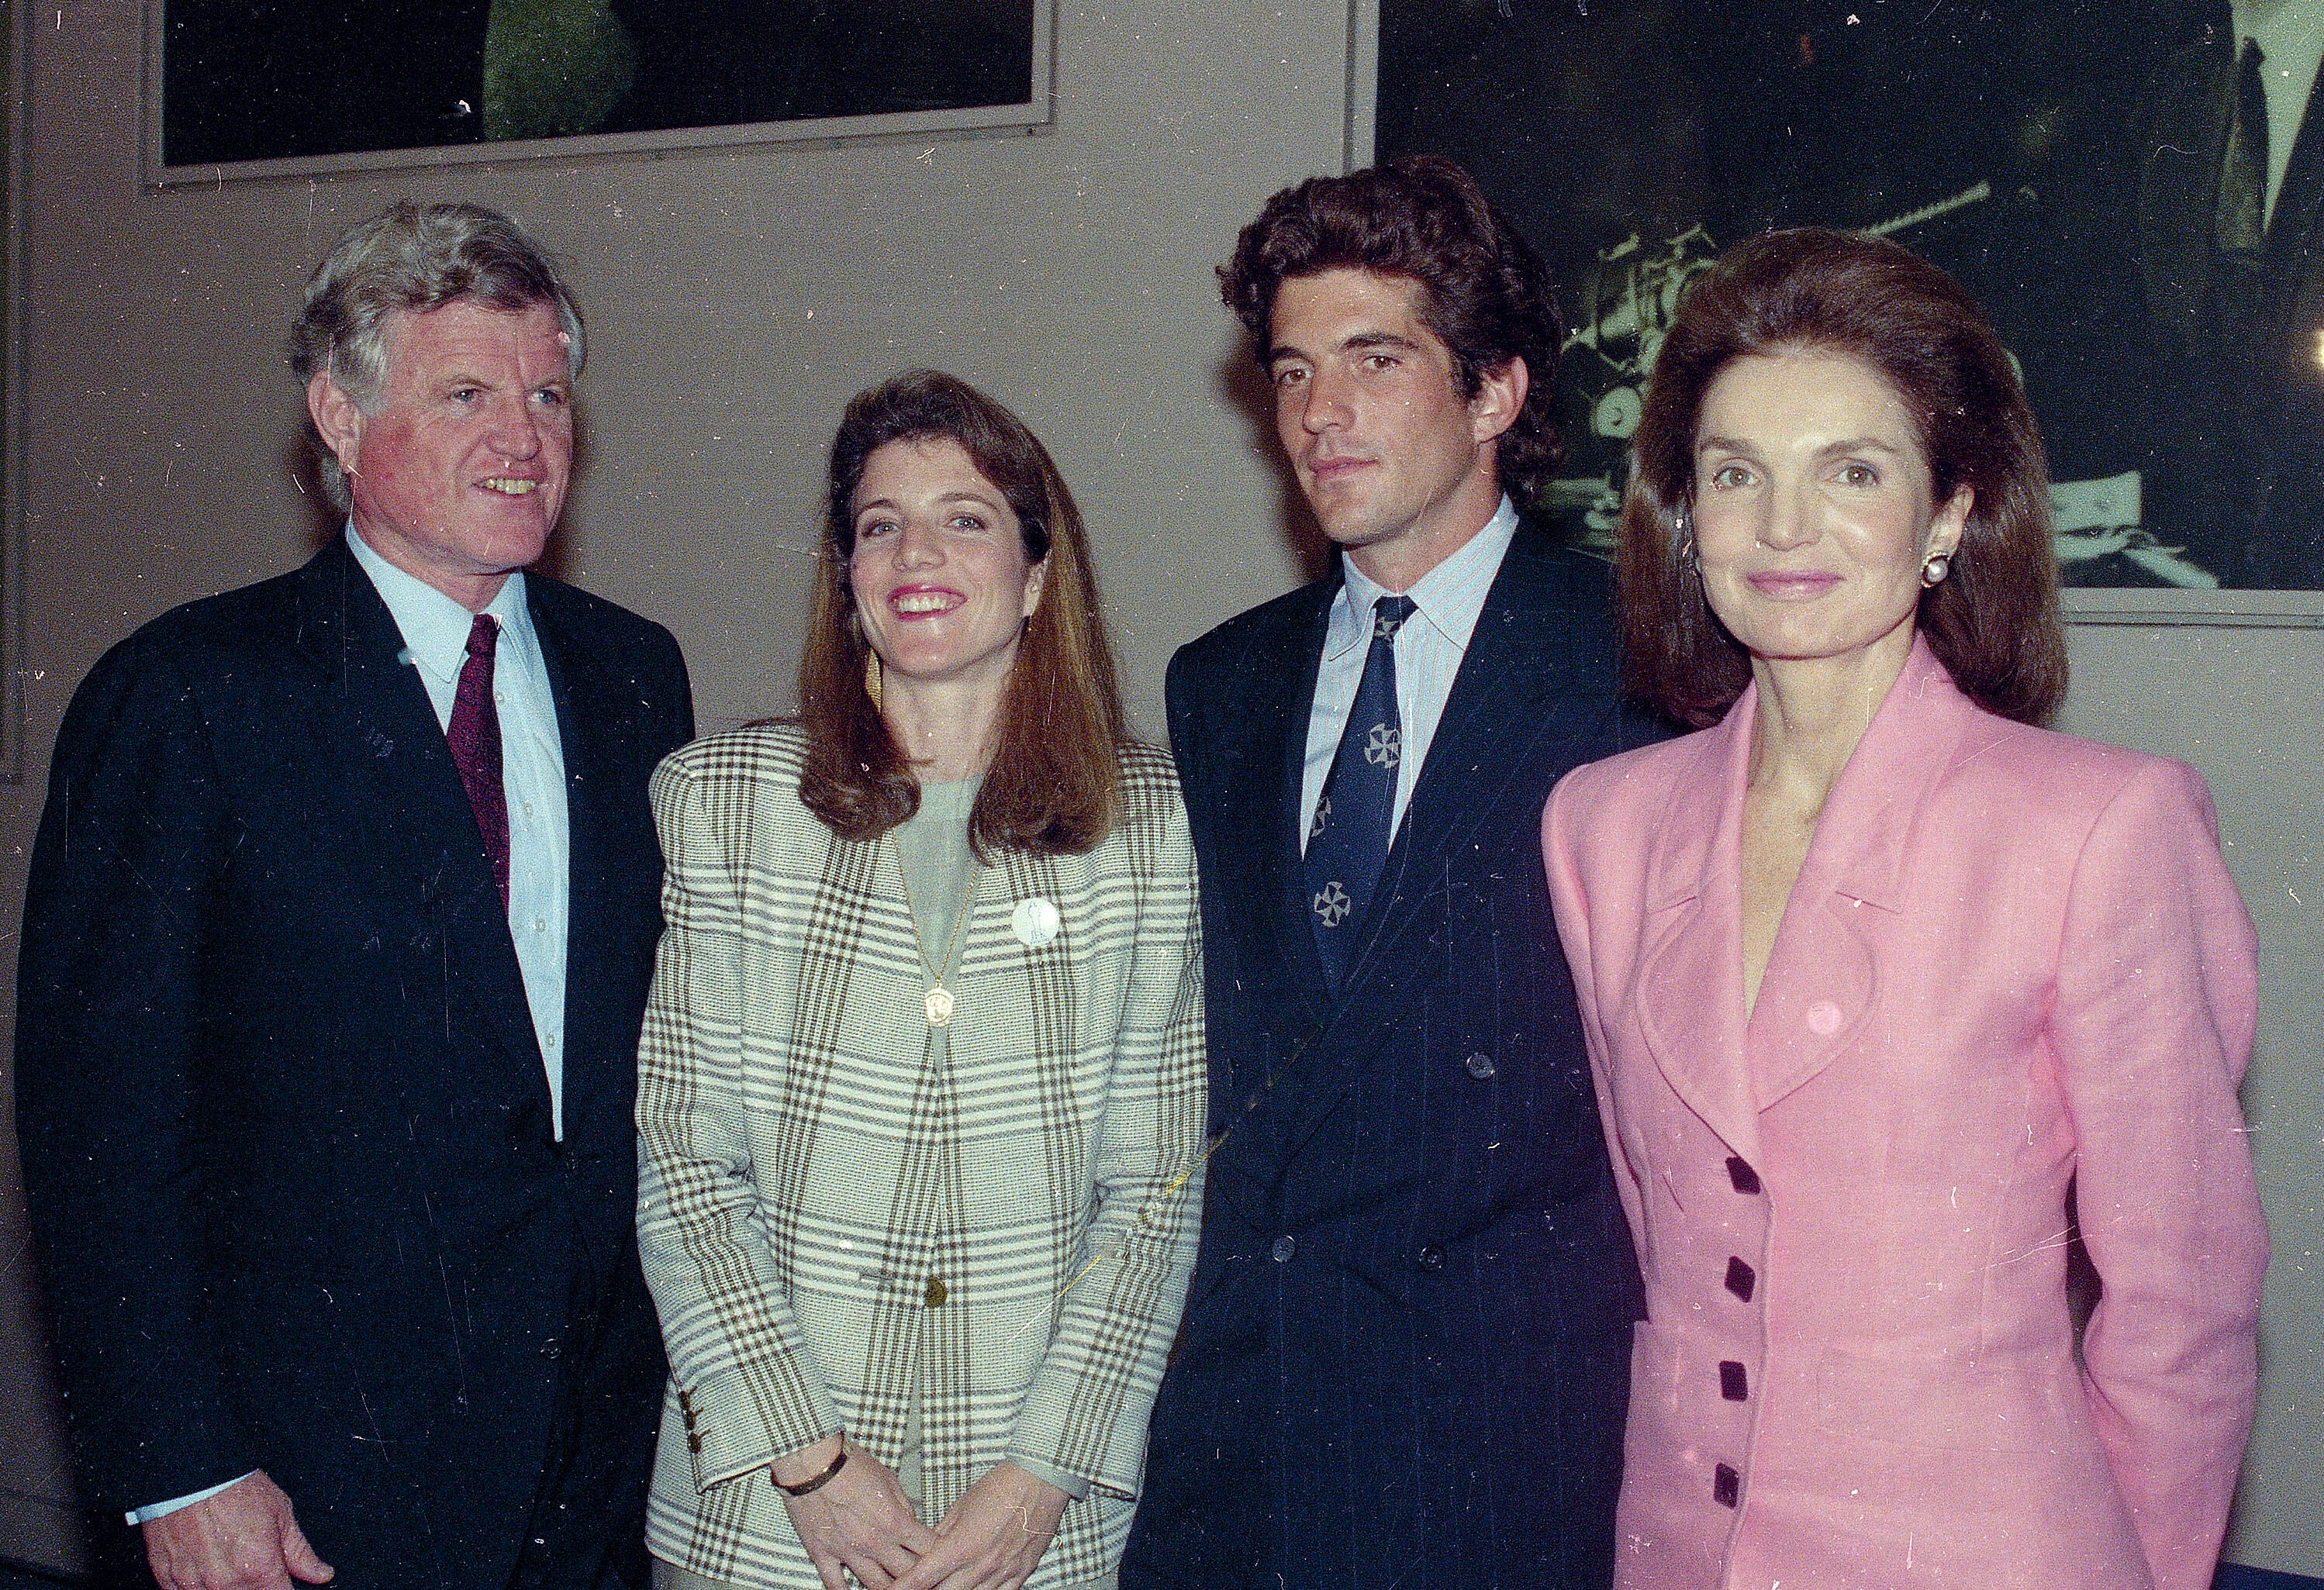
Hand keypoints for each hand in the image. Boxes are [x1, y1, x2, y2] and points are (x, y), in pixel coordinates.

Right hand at [142, 1471, 332, 1589]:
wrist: (191, 1472)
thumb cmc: (235, 1488)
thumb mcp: (281, 1514)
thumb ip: (301, 1553)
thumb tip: (322, 1574)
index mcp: (259, 1569)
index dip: (282, 1588)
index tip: (279, 1580)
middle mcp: (226, 1583)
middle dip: (255, 1585)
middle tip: (249, 1559)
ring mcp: (193, 1585)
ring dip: (226, 1586)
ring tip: (225, 1558)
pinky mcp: (166, 1580)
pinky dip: (196, 1586)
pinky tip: (203, 1566)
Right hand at [774, 1436, 936, 1589]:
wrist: (813, 1463)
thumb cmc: (849, 1465)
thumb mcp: (888, 1478)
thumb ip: (903, 1505)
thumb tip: (911, 1521)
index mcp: (894, 1521)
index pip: (927, 1549)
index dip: (936, 1552)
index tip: (937, 1554)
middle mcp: (874, 1542)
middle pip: (906, 1573)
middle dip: (917, 1574)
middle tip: (919, 1574)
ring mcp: (848, 1552)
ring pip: (875, 1585)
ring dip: (888, 1588)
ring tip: (894, 1586)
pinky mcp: (823, 1554)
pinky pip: (835, 1585)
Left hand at [890, 1463, 1067, 1589]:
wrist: (1040, 1480)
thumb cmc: (1001, 1487)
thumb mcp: (961, 1506)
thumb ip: (941, 1534)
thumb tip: (926, 1551)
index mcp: (961, 1545)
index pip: (922, 1578)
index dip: (902, 1588)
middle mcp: (981, 1564)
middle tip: (919, 1587)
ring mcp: (1002, 1572)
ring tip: (946, 1586)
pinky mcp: (1021, 1573)